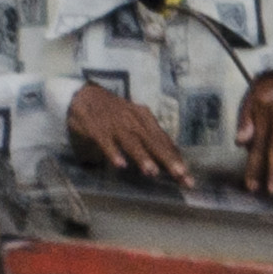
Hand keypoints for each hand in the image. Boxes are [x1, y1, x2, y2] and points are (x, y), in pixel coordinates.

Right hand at [64, 83, 189, 185]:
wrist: (84, 95)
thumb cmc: (114, 113)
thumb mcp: (135, 121)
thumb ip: (150, 138)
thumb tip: (172, 158)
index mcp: (144, 118)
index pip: (164, 140)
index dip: (176, 159)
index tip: (187, 177)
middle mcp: (133, 119)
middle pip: (152, 141)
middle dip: (166, 158)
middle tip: (179, 175)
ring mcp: (114, 123)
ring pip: (131, 141)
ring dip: (141, 156)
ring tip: (151, 171)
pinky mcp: (96, 127)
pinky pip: (105, 141)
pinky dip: (113, 152)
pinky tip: (120, 164)